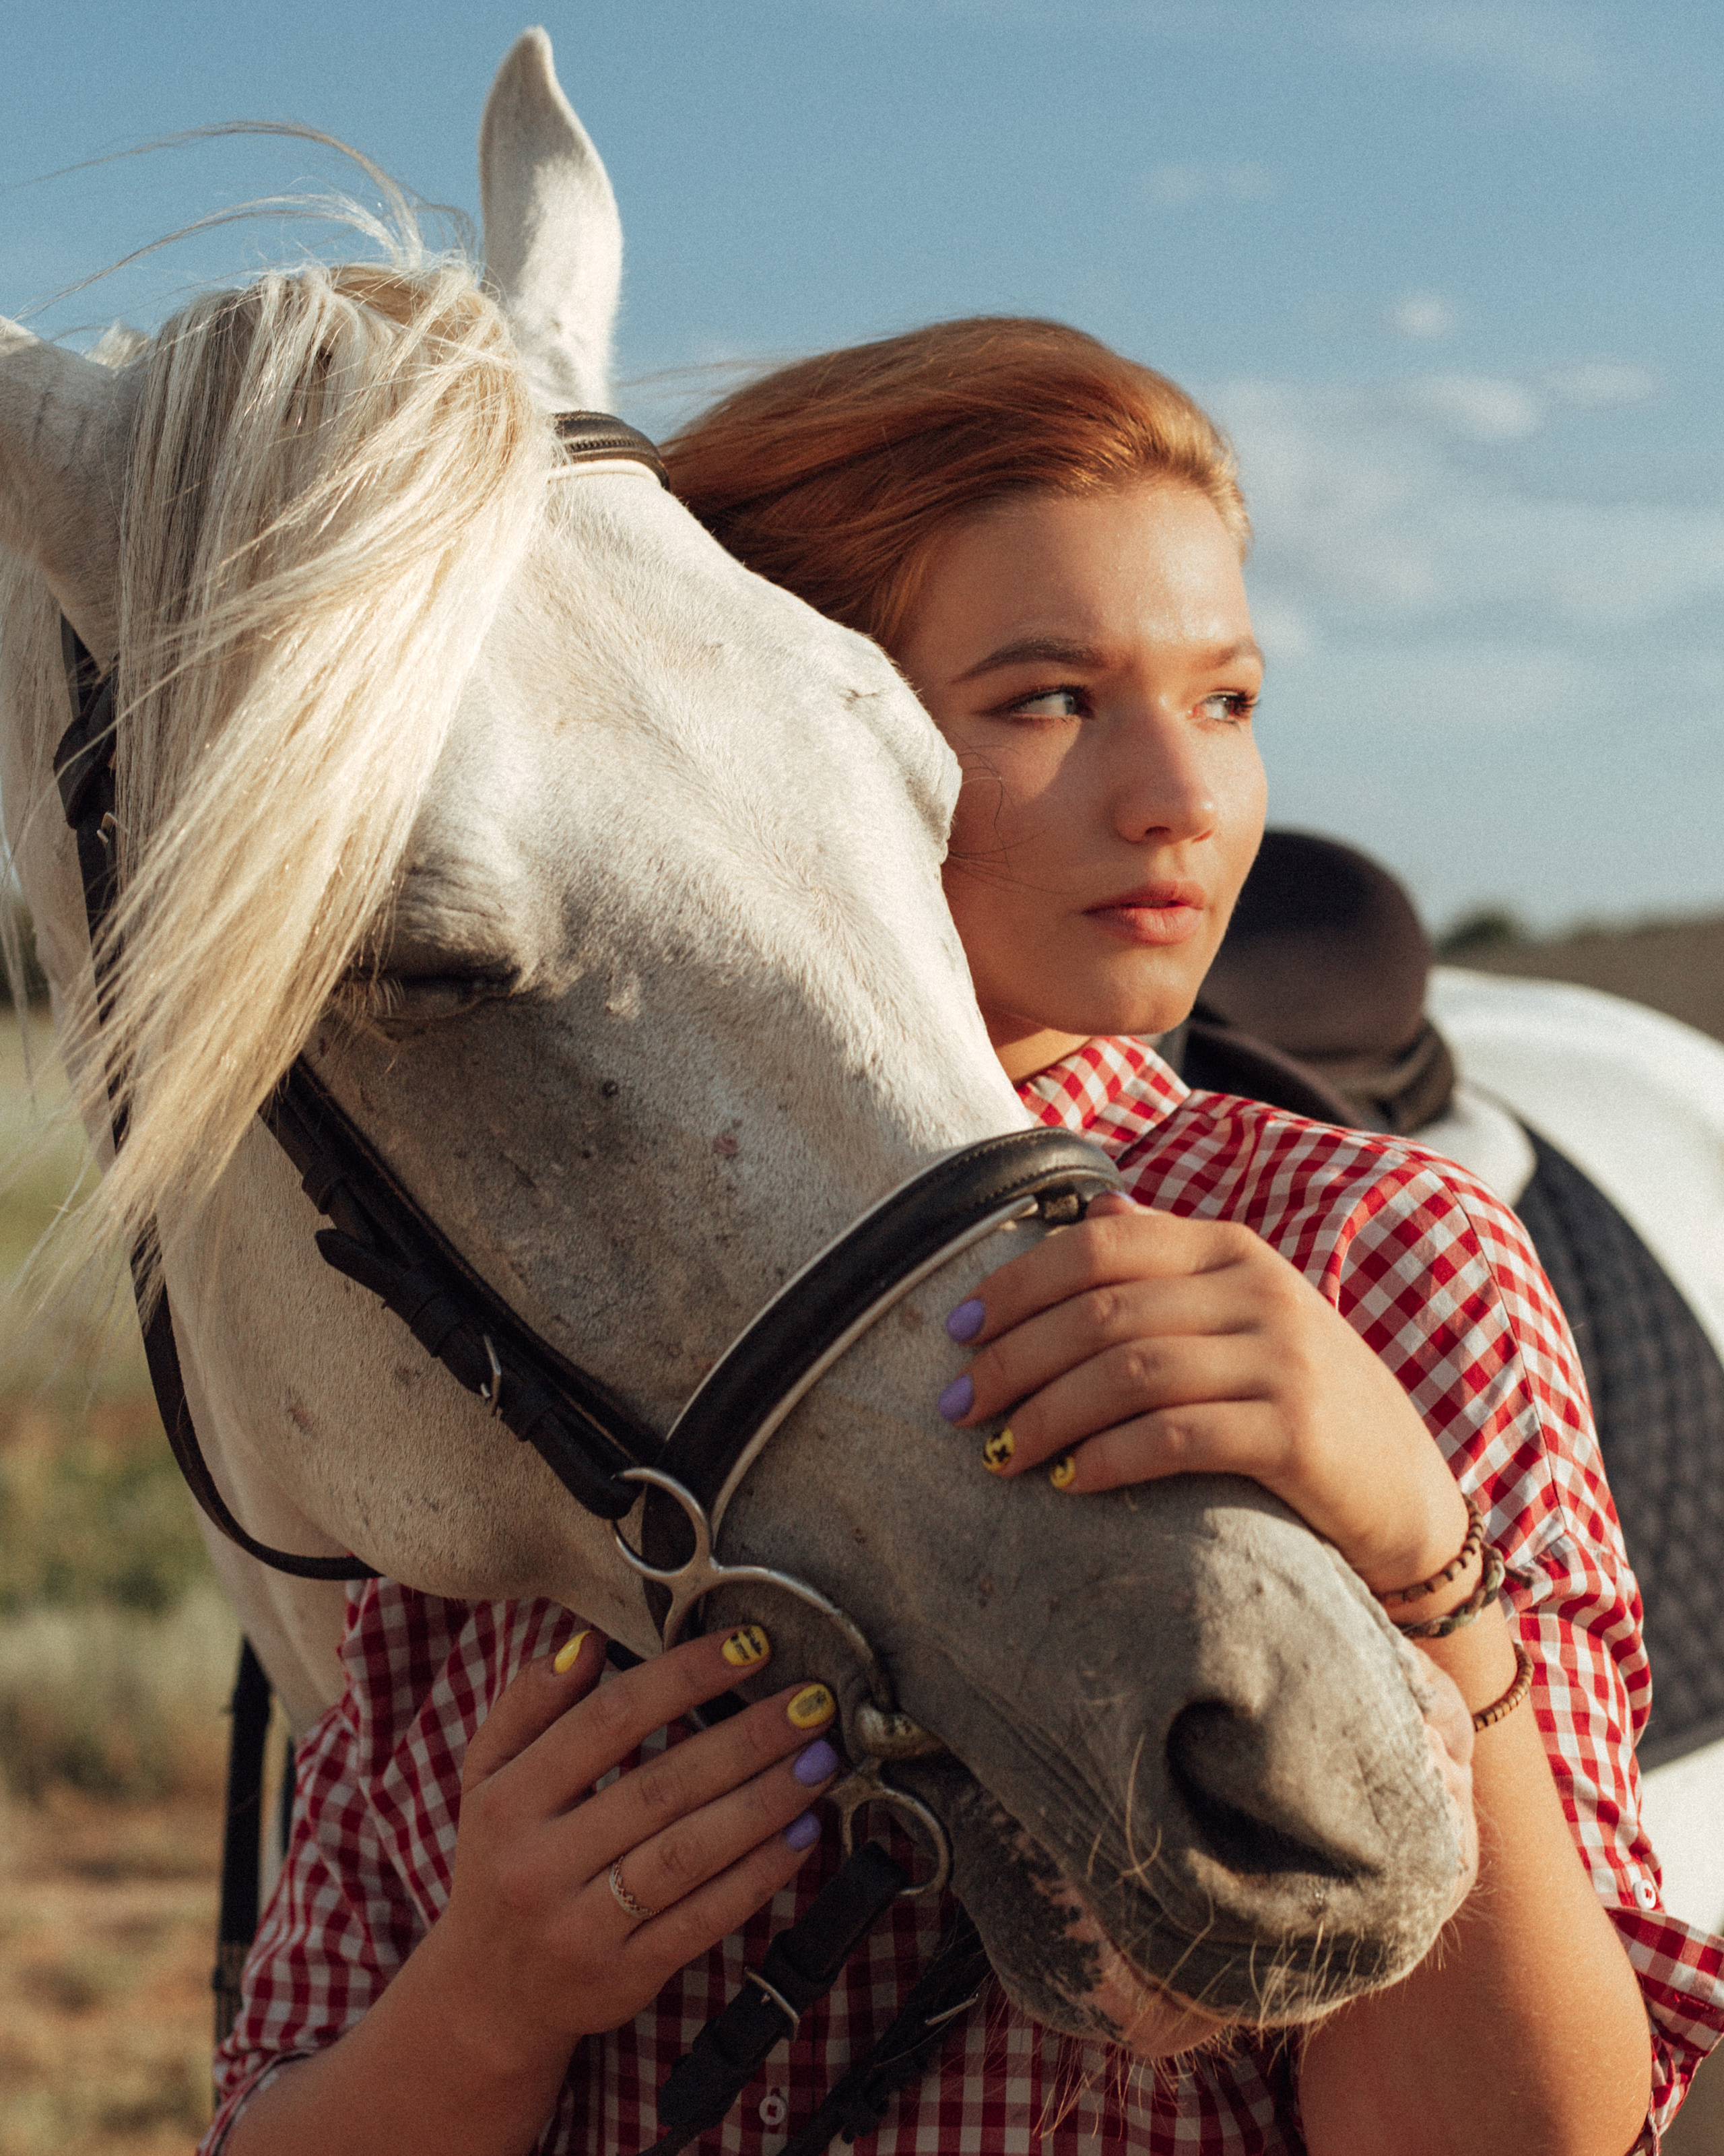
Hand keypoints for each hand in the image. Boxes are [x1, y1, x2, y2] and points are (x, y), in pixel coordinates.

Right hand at [426, 1626, 841, 2073]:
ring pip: (690, 1853)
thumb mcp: (488, 1775)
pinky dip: (760, 1874)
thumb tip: (586, 1640)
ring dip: (766, 1802)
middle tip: (811, 1703)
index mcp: (506, 1800)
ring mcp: (581, 1927)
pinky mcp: (623, 1976)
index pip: (608, 1720)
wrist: (489, 1997)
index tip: (749, 1646)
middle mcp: (539, 1865)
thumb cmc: (502, 1860)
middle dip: (748, 1738)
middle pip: (662, 1787)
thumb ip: (531, 1702)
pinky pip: (705, 1918)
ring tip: (819, 1761)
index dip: (685, 1676)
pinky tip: (801, 1835)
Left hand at [940, 1191, 1469, 1593]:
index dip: (1016, 1284)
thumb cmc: (1302, 1408)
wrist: (1410, 1500)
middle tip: (957, 1406)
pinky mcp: (1296, 1433)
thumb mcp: (1244, 1319)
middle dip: (1012, 1358)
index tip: (955, 1330)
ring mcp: (1282, 1358)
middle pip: (1100, 1309)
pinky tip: (1067, 1481)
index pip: (1099, 1244)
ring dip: (1045, 1415)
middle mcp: (1257, 1290)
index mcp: (1232, 1251)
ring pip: (1127, 1371)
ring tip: (997, 1453)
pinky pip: (1173, 1436)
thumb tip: (1094, 1207)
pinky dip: (1105, 1459)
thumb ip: (1170, 1264)